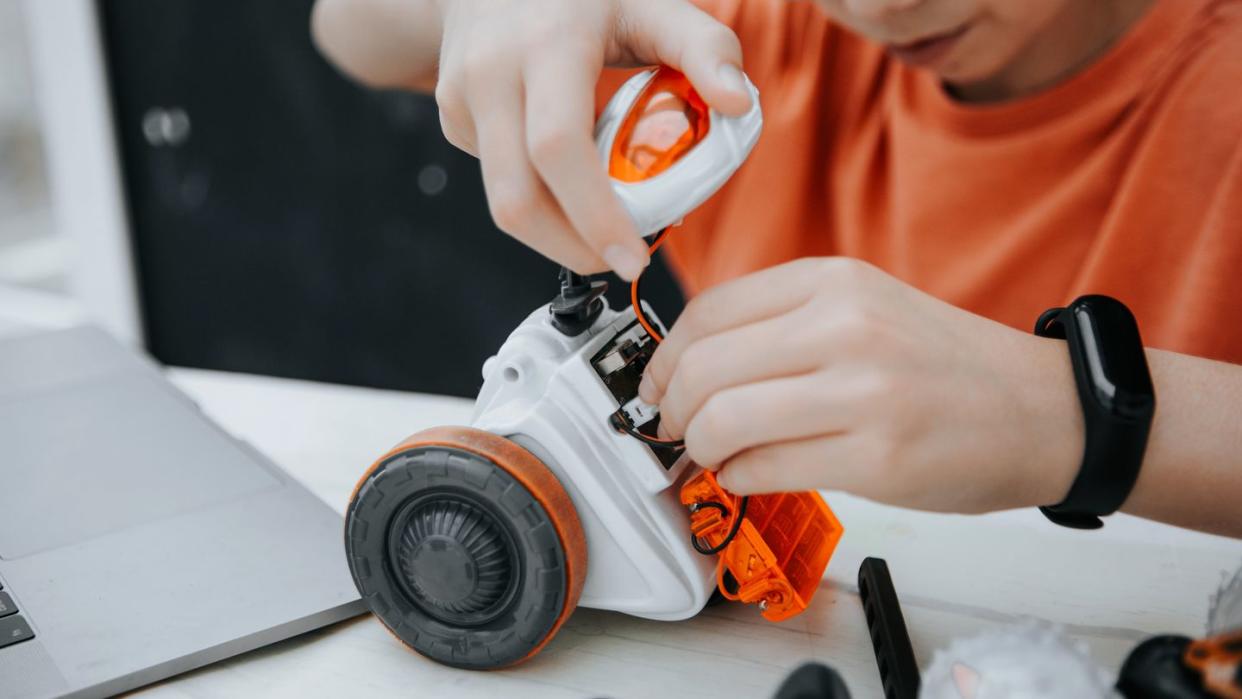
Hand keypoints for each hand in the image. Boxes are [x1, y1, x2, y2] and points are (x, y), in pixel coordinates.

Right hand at [433, 0, 752, 279]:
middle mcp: (492, 73)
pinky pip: (496, 178)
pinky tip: (566, 173)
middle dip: (571, 248)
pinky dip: (538, 194)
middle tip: (620, 260)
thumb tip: (739, 104)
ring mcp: (462, 97)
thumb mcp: (650, 3)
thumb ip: (704, 46)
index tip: (631, 255)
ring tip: (602, 226)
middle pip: (516, 198)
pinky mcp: (451, 116)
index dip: (593, 214)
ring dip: (555, 231)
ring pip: (503, 200)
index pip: (558, 148)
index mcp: (547, 45)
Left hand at [638, 258, 1083, 513]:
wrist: (1044, 411)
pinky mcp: (876, 459)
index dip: (663, 359)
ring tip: (712, 456)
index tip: (656, 386)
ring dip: (700, 449)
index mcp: (834, 282)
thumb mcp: (866, 307)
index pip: (707, 313)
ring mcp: (863, 393)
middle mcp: (845, 328)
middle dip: (671, 410)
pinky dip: (739, 478)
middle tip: (675, 429)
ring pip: (723, 421)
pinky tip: (752, 475)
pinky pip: (764, 470)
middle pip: (702, 368)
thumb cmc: (948, 365)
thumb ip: (783, 324)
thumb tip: (692, 366)